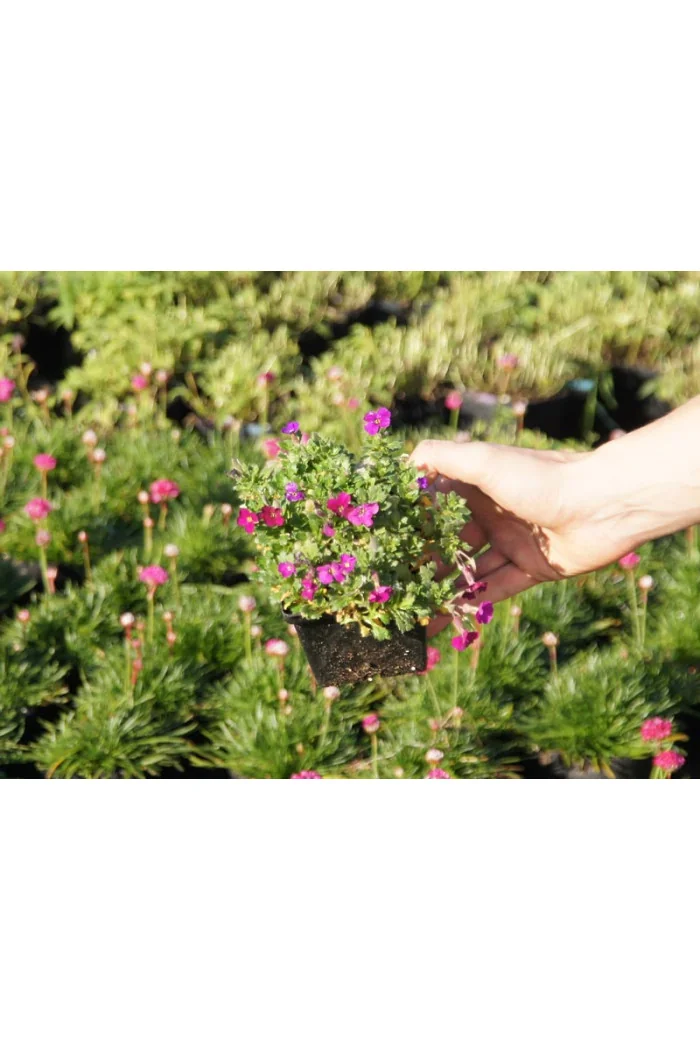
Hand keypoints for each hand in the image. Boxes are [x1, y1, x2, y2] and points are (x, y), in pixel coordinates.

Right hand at [409, 439, 637, 633]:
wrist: (603, 505)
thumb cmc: (541, 477)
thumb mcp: (484, 461)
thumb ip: (442, 458)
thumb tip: (401, 463)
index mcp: (477, 486)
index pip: (435, 508)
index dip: (411, 525)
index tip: (383, 545)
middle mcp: (491, 514)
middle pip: (449, 544)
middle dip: (423, 565)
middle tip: (393, 588)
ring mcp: (511, 543)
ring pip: (470, 571)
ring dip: (443, 590)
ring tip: (413, 611)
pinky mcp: (532, 568)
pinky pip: (496, 588)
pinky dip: (473, 603)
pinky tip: (446, 619)